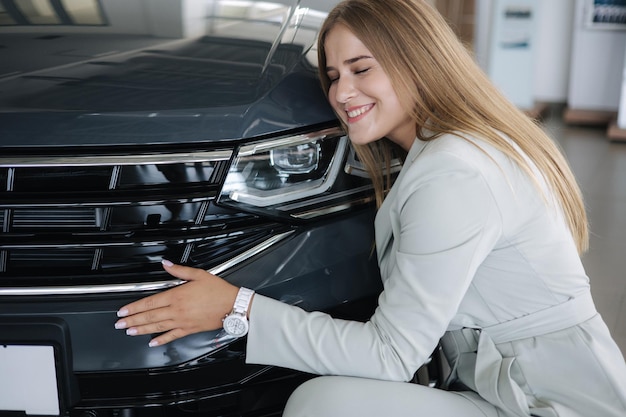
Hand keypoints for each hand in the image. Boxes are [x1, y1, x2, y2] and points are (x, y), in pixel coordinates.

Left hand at [114, 260, 239, 346]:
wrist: (233, 305)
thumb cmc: (218, 290)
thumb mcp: (199, 275)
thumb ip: (179, 271)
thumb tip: (166, 264)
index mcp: (177, 295)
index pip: (150, 302)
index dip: (135, 307)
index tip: (124, 310)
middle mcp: (177, 310)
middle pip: (150, 316)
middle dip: (132, 320)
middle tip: (119, 324)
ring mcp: (182, 321)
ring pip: (157, 327)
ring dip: (142, 330)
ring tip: (130, 331)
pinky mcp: (189, 329)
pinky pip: (172, 336)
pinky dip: (161, 340)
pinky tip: (152, 343)